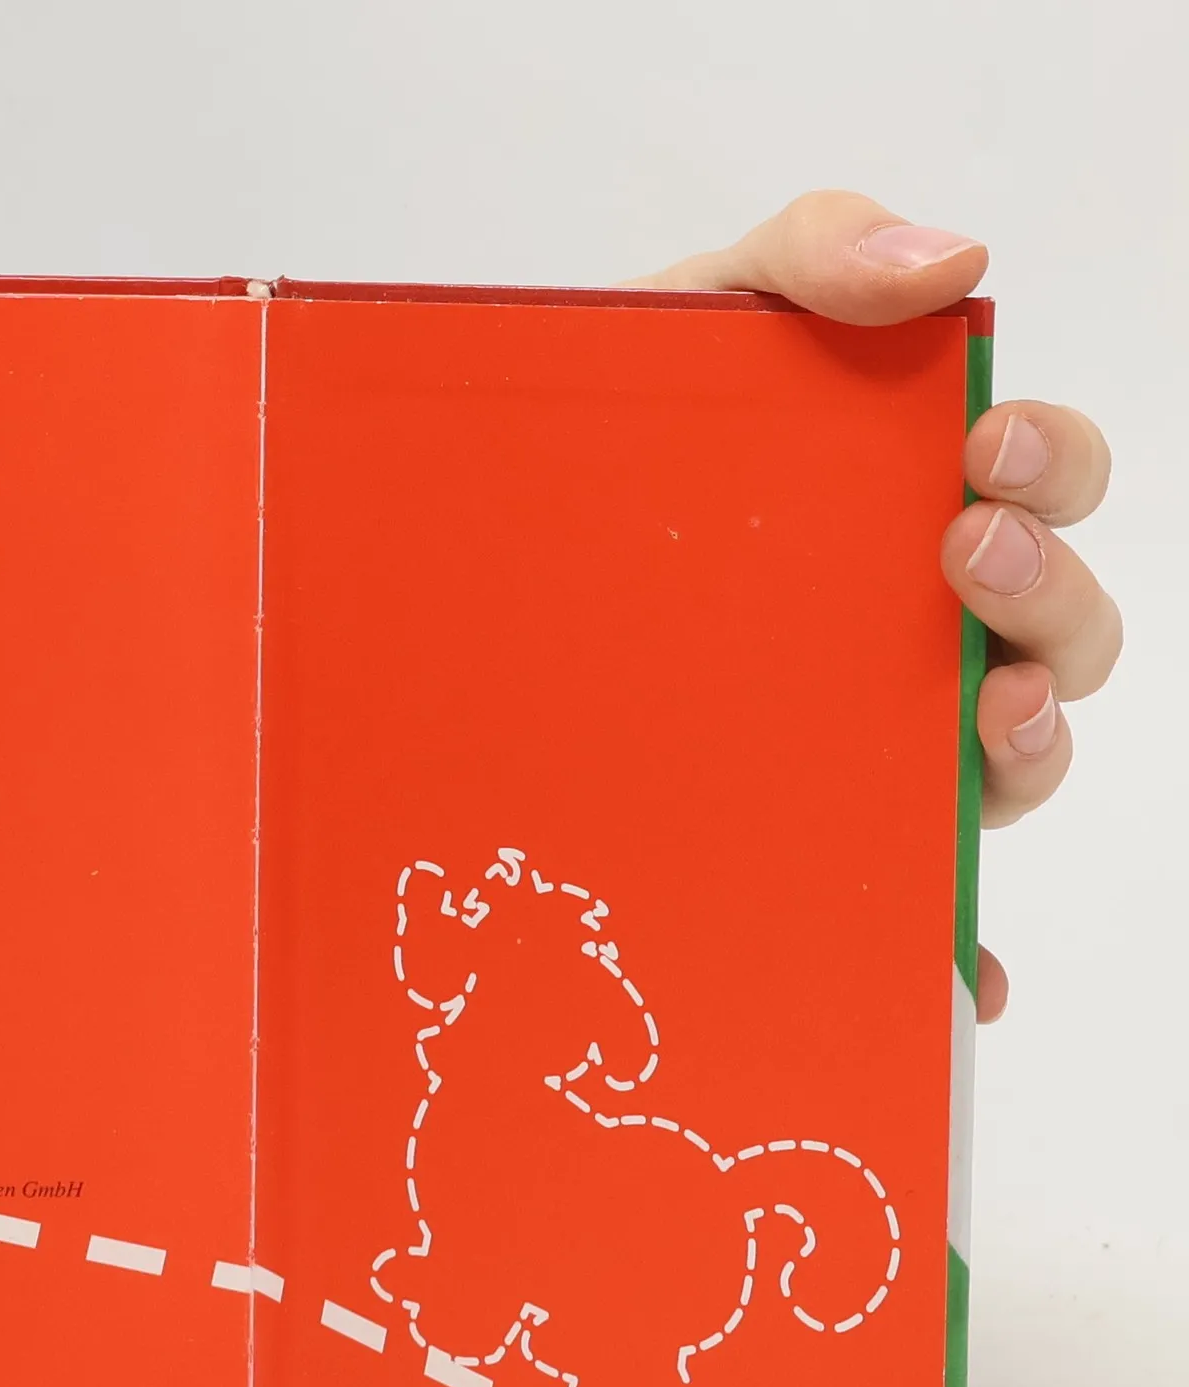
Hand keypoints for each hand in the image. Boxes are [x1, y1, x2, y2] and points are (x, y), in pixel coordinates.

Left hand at [634, 190, 1116, 1023]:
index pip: (1047, 485)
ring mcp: (863, 734)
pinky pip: (916, 907)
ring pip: (1006, 766)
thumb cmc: (614, 432)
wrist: (486, 548)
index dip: (1053, 470)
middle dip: (1048, 597)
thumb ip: (813, 256)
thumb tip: (955, 259)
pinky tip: (958, 971)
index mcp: (905, 501)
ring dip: (1024, 752)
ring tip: (976, 720)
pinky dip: (957, 944)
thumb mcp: (699, 314)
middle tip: (962, 560)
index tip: (986, 451)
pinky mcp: (806, 827)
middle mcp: (908, 625)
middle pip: (1059, 632)